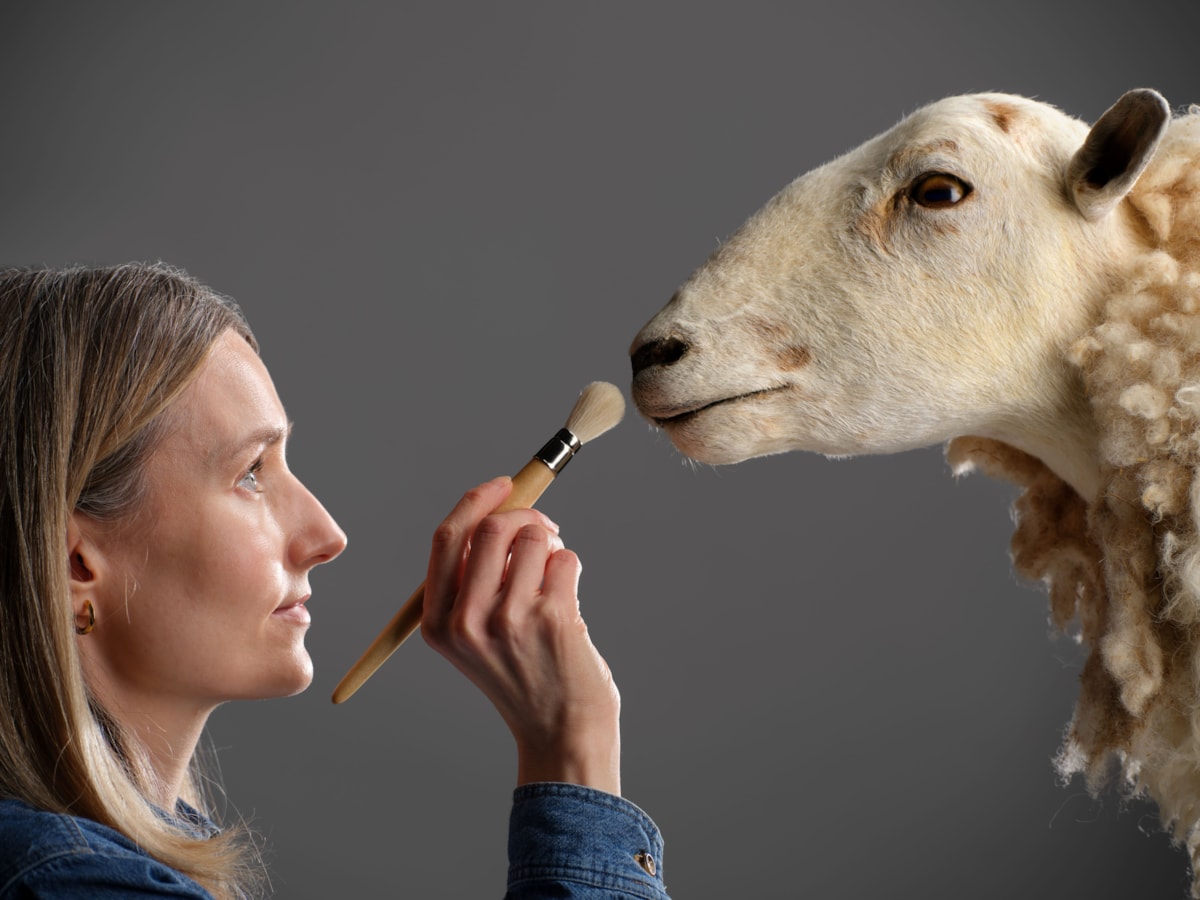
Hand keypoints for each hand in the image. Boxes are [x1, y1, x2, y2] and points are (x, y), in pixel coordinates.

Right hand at [421, 477, 620, 795]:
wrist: (561, 733)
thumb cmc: (525, 678)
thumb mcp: (475, 637)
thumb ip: (476, 581)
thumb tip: (501, 510)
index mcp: (438, 623)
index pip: (447, 539)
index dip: (475, 502)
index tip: (502, 485)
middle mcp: (466, 621)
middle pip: (491, 528)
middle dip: (525, 516)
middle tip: (545, 529)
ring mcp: (509, 620)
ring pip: (533, 538)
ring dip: (551, 545)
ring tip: (555, 577)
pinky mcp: (552, 619)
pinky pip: (565, 558)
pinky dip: (571, 568)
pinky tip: (569, 601)